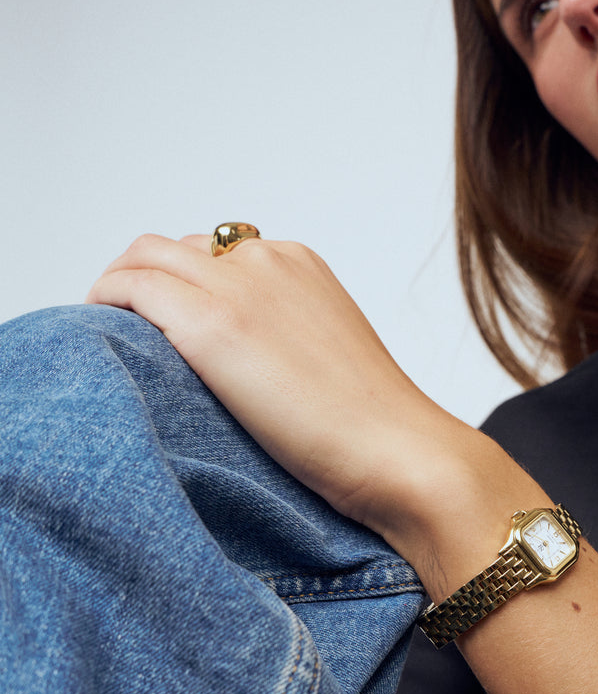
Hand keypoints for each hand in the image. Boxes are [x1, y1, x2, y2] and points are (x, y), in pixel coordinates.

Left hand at [86, 233, 475, 539]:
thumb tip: (246, 356)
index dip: (185, 281)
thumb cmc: (370, 420)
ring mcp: (238, 285)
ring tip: (110, 330)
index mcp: (301, 263)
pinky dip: (107, 300)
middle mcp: (268, 259)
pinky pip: (130, 287)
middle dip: (145, 276)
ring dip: (120, 284)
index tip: (166, 317)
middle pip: (178, 247)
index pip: (218, 251)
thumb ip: (287, 331)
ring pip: (145, 256)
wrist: (396, 447)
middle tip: (129, 324)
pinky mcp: (210, 321)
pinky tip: (105, 335)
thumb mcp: (328, 349)